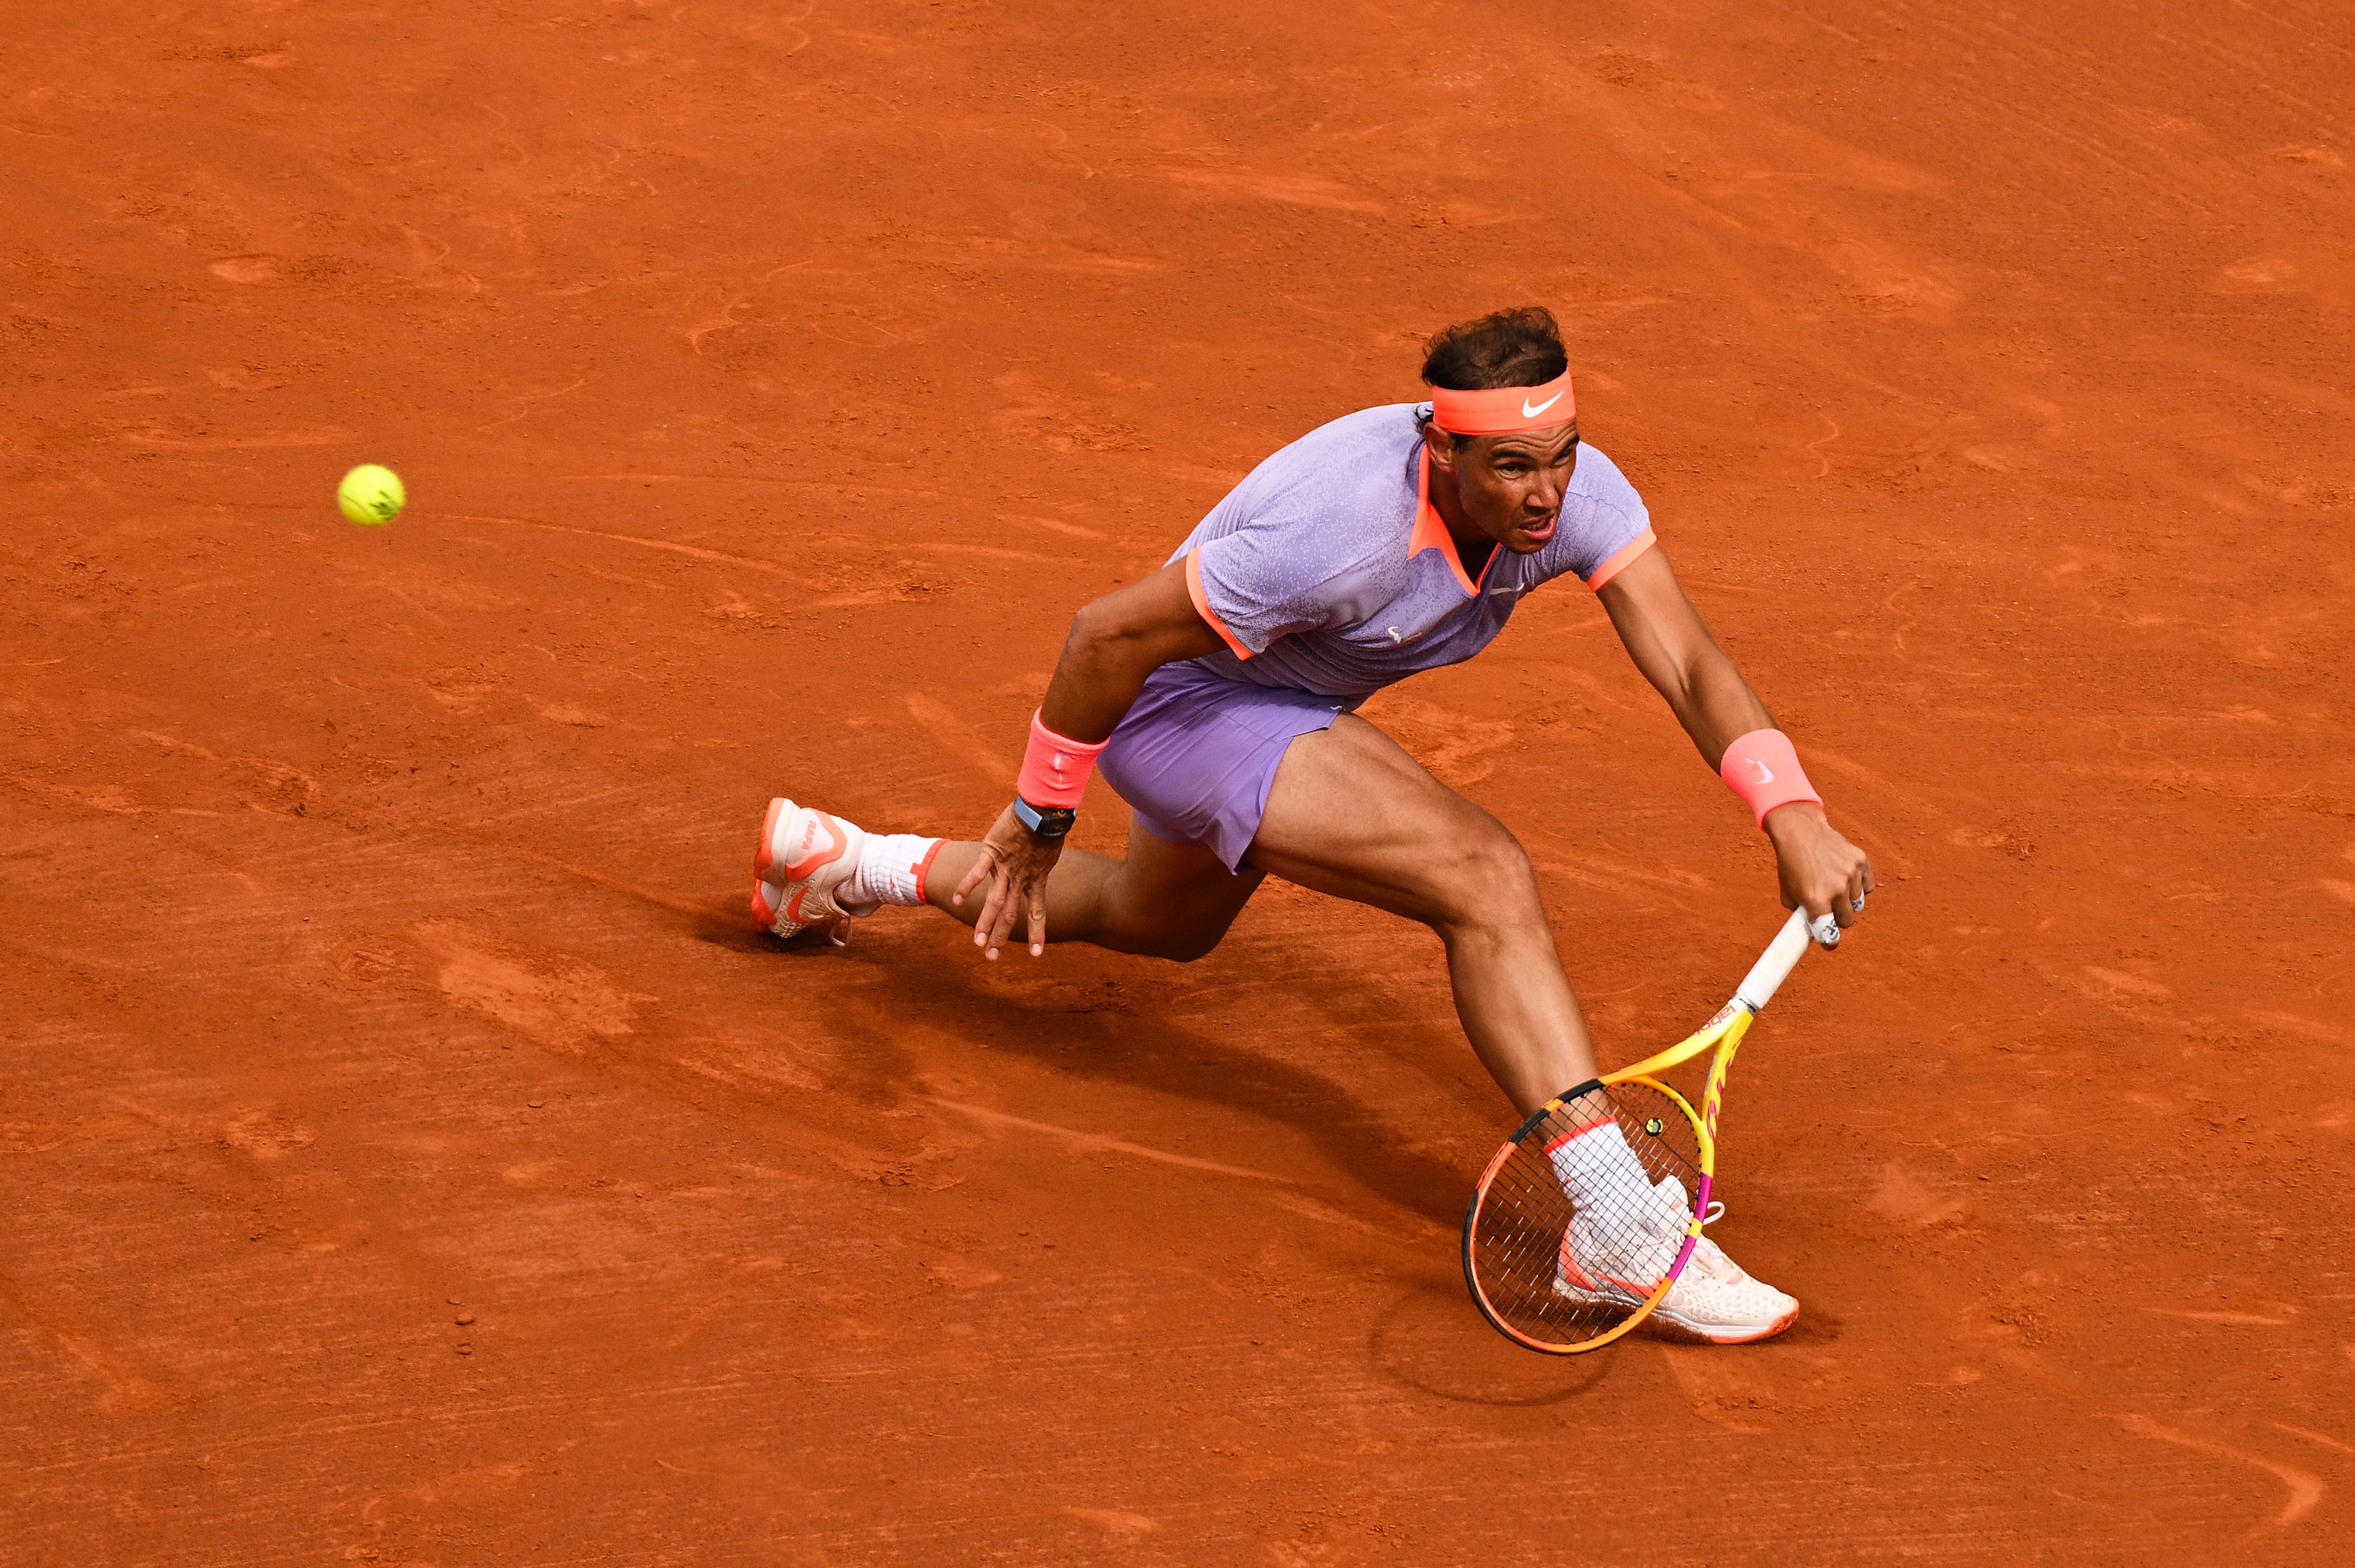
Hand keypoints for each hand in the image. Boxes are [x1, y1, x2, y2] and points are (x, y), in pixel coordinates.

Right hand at [950, 803, 1063, 958]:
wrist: (1042, 810)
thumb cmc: (1048, 828)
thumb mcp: (1048, 853)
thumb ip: (1039, 865)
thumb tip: (1038, 868)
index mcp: (1036, 880)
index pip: (1037, 913)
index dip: (1037, 934)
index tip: (1036, 955)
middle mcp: (1020, 879)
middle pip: (1010, 914)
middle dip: (1000, 936)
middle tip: (991, 957)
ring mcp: (1005, 868)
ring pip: (994, 901)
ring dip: (985, 923)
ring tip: (977, 942)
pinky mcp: (992, 853)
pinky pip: (977, 872)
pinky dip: (966, 886)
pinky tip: (957, 900)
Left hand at [1763, 802, 1873, 942]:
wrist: (1800, 831)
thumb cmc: (1791, 864)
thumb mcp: (1788, 893)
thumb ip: (1802, 914)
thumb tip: (1815, 931)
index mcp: (1815, 899)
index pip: (1829, 933)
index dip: (1829, 940)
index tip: (1829, 941)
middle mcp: (1836, 888)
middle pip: (1847, 920)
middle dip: (1838, 918)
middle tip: (1829, 908)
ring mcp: (1850, 873)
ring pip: (1857, 903)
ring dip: (1847, 900)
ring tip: (1833, 885)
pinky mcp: (1861, 861)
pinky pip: (1867, 887)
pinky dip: (1859, 886)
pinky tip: (1846, 877)